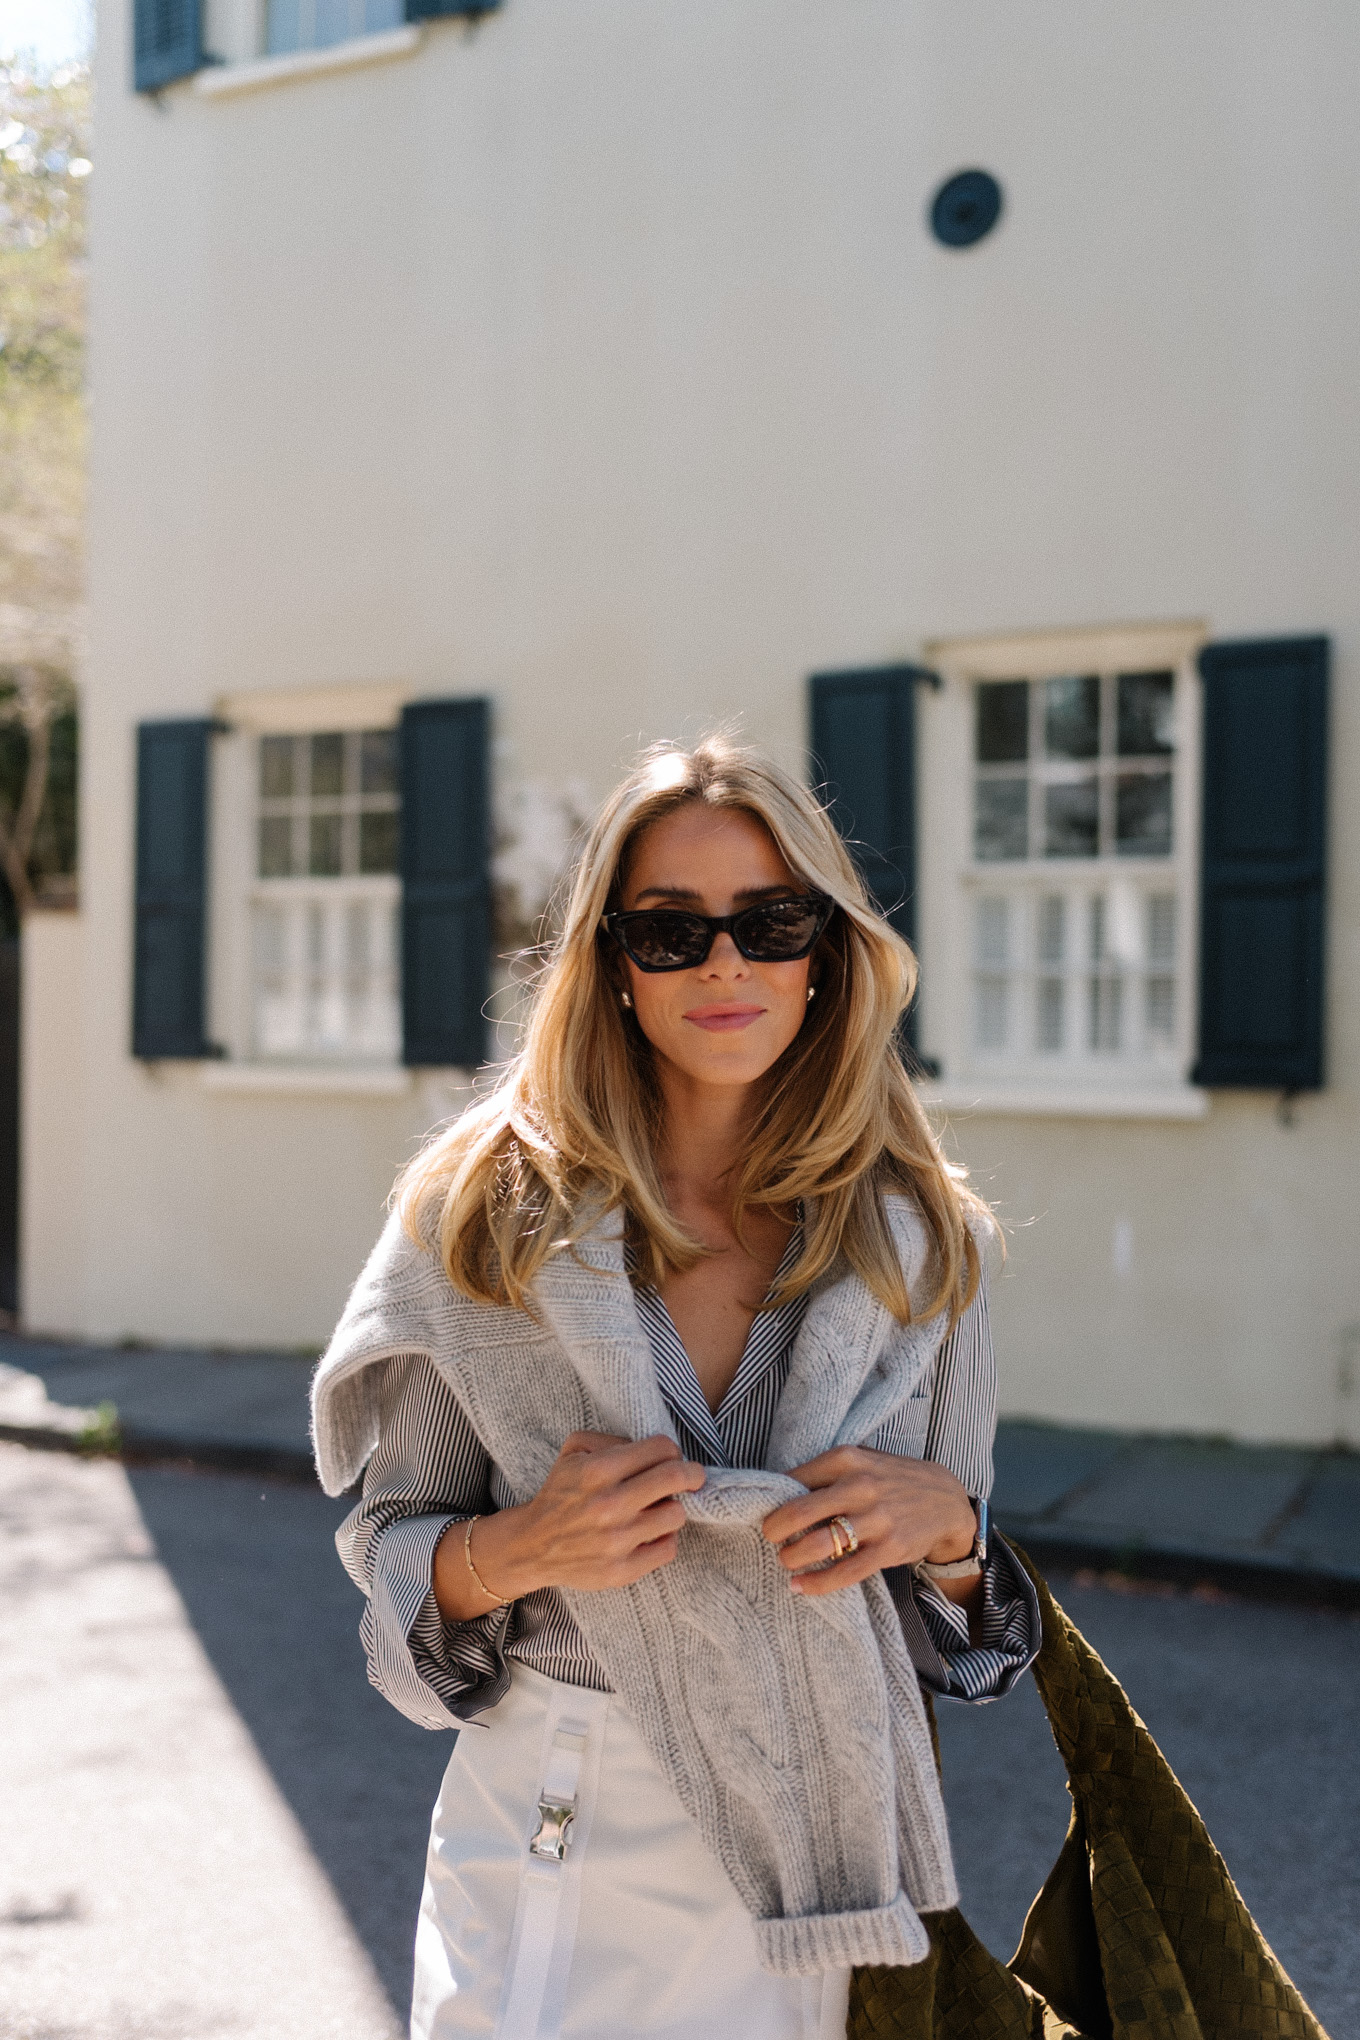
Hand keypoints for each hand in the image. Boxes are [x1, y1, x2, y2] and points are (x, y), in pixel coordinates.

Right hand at [433, 1432, 705, 1620]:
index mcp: (597, 1470)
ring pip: (676, 1514)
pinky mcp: (622, 1570)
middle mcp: (609, 1505)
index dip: (671, 1449)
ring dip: (672, 1507)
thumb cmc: (560, 1493)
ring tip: (659, 1507)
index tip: (671, 1456)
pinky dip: (664, 1538)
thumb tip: (651, 1448)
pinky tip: (651, 1532)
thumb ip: (611, 1438)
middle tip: (692, 1476)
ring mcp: (617, 1541)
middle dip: (691, 1473)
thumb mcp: (574, 1450)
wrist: (533, 1545)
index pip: (661, 1449)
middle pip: (675, 1478)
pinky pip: (668, 1548)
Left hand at [760, 1446, 976, 1598]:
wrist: (946, 1500)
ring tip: (787, 1561)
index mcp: (847, 1459)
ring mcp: (875, 1519)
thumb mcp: (863, 1460)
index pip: (793, 1480)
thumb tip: (780, 1490)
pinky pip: (843, 1573)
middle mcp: (859, 1486)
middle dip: (773, 1531)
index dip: (774, 1500)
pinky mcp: (888, 1550)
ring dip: (791, 1558)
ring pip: (816, 1545)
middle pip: (796, 1513)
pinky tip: (800, 1586)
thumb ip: (827, 1472)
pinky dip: (816, 1583)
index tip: (767, 1513)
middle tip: (770, 1538)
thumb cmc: (893, 1479)